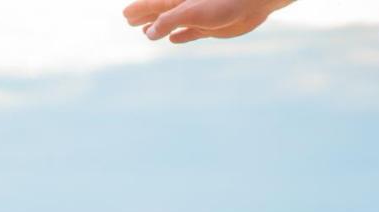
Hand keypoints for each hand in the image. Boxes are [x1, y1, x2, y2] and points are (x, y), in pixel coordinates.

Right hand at [123, 0, 293, 43]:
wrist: (254, 2)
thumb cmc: (225, 1)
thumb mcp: (192, 11)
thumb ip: (170, 19)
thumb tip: (150, 32)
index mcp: (178, 0)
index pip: (152, 4)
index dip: (138, 9)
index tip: (125, 15)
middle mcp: (186, 7)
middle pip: (159, 12)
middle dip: (144, 16)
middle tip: (129, 21)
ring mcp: (197, 17)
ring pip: (172, 22)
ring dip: (159, 27)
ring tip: (146, 32)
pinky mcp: (210, 27)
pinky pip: (190, 32)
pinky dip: (180, 36)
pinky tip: (173, 40)